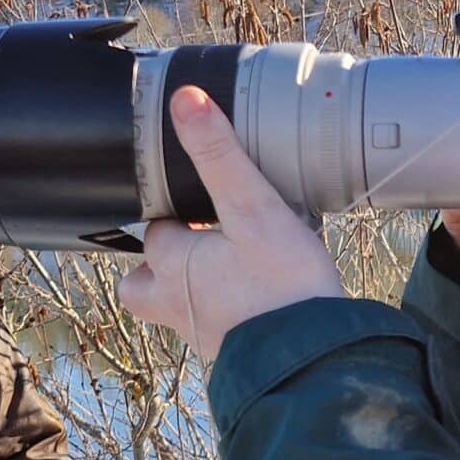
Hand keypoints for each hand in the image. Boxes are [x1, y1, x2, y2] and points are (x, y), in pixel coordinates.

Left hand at [117, 87, 346, 358]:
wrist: (314, 360)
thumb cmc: (280, 285)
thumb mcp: (252, 207)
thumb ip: (219, 155)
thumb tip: (185, 99)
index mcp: (170, 264)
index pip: (153, 229)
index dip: (176, 213)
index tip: (200, 204)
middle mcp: (173, 303)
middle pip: (145, 280)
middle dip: (165, 260)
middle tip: (203, 241)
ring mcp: (201, 333)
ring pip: (180, 305)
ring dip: (198, 287)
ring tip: (236, 268)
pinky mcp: (232, 354)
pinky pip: (217, 327)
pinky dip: (230, 311)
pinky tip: (261, 298)